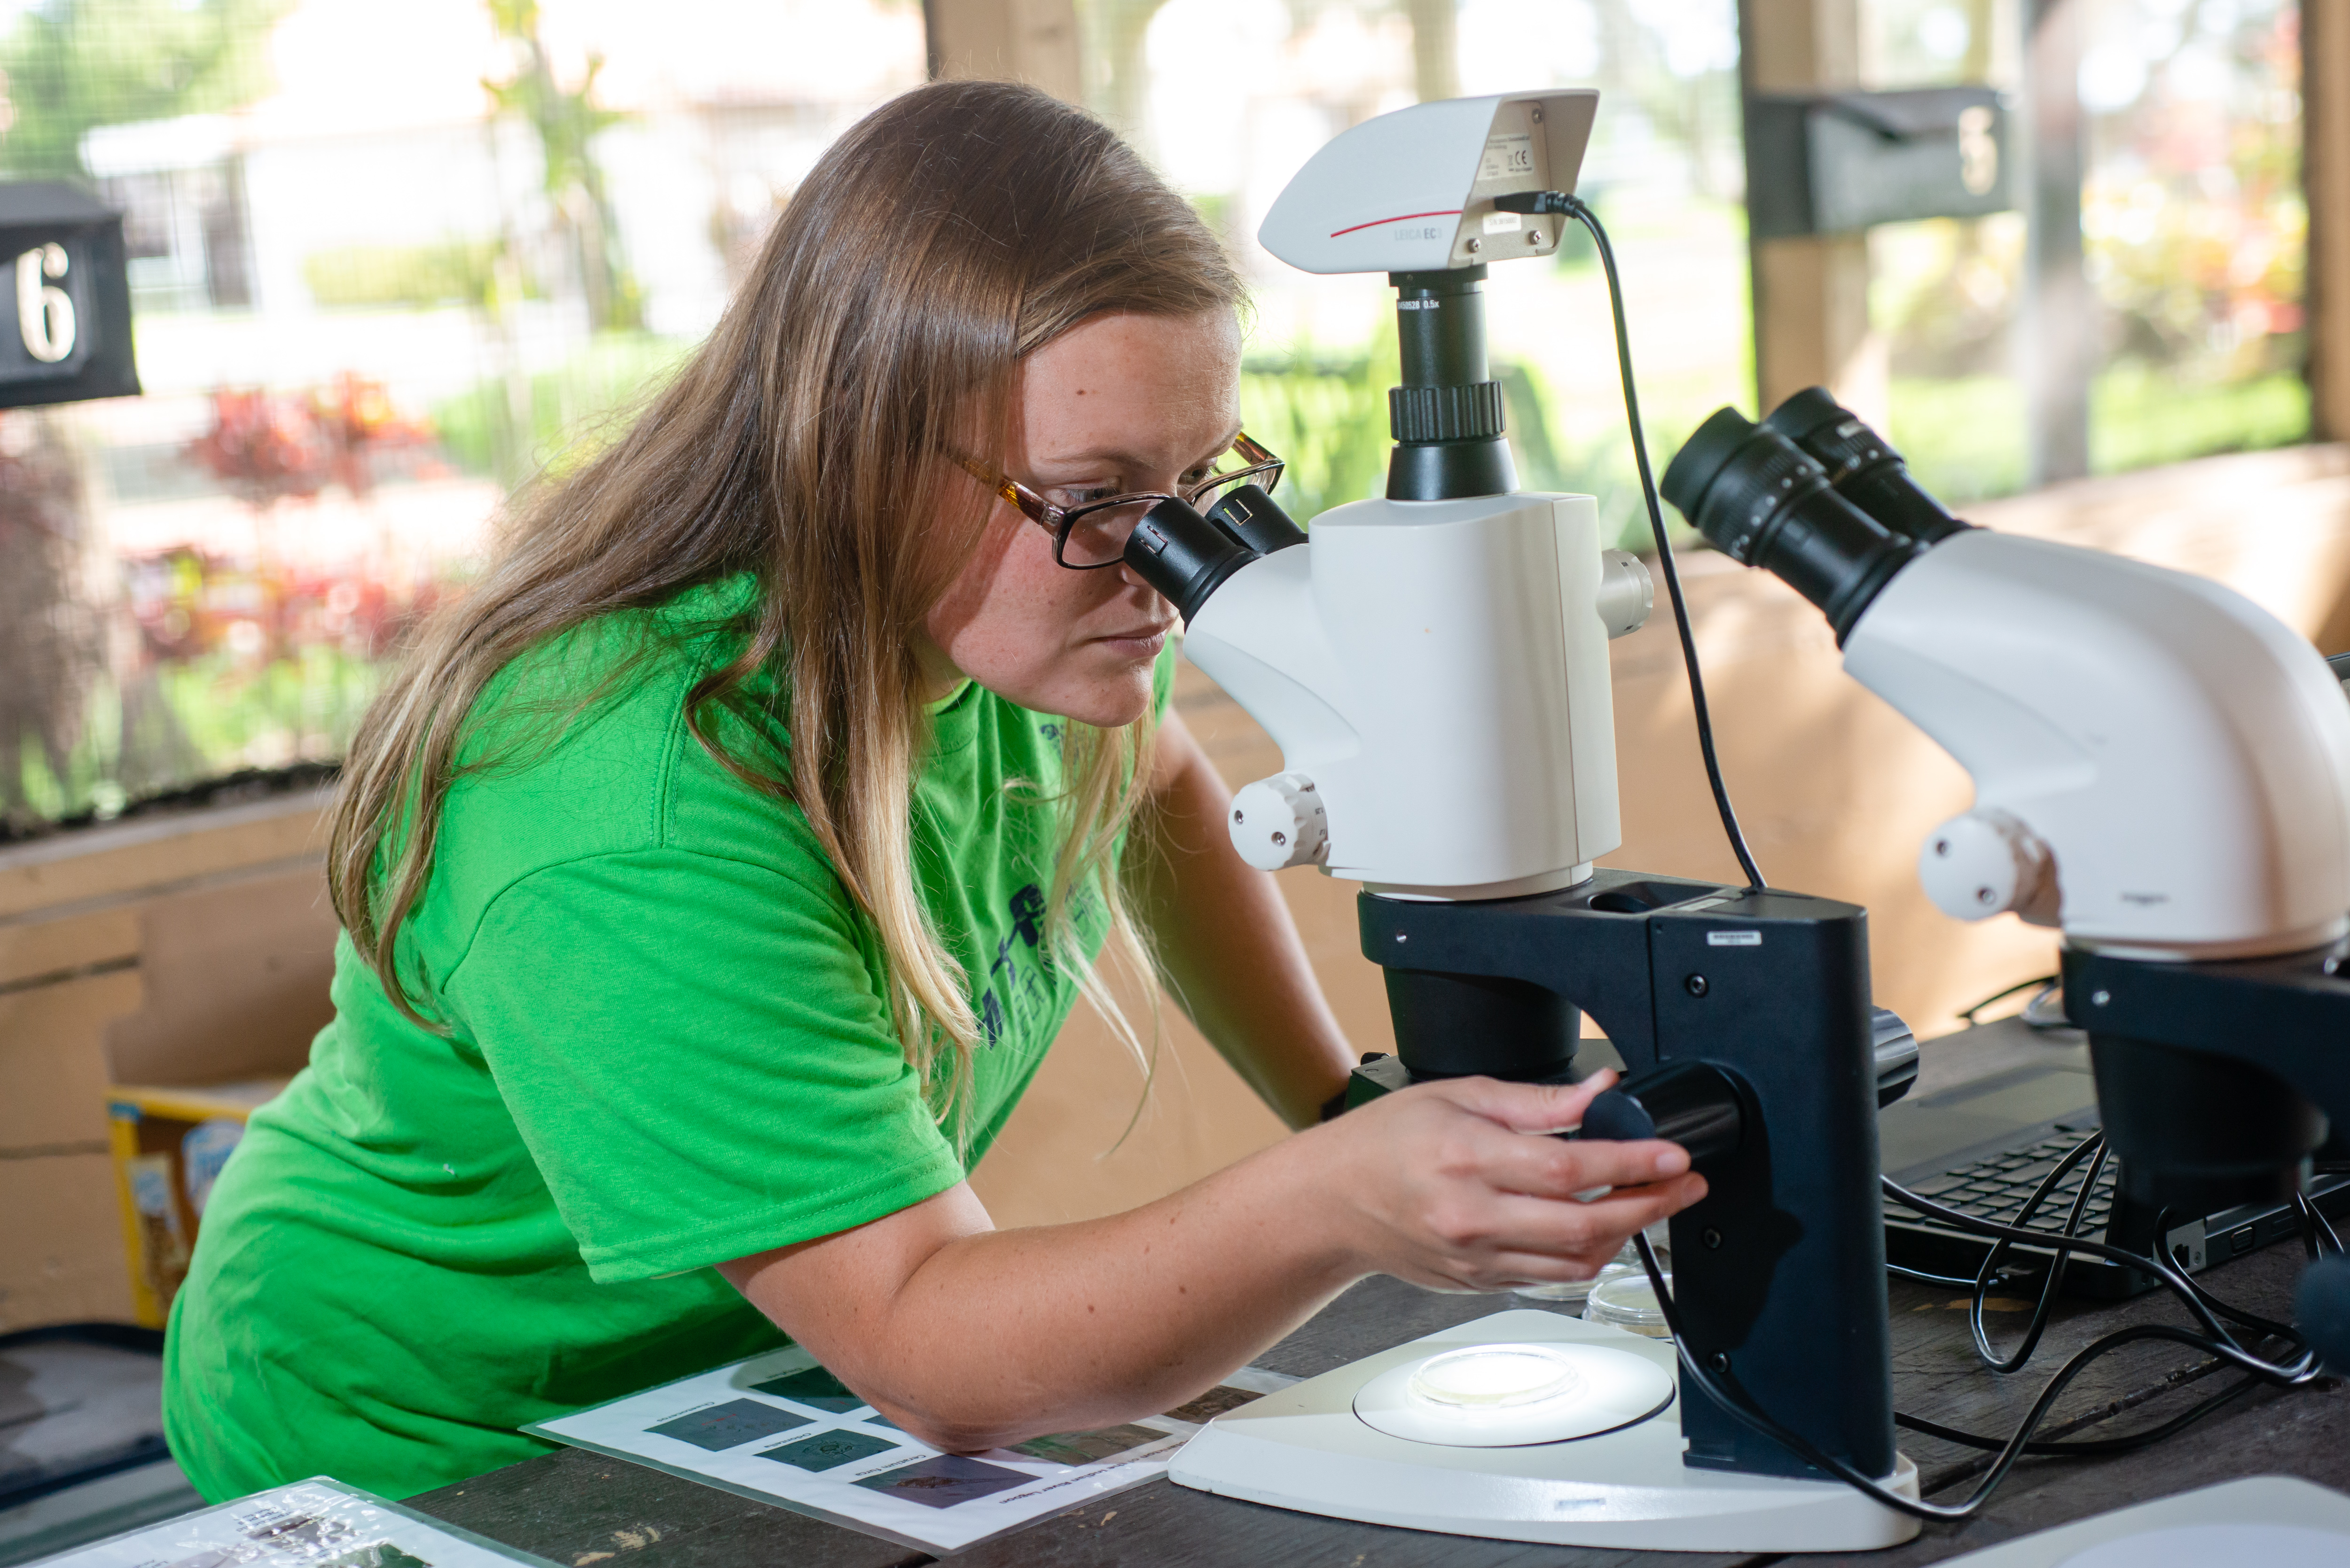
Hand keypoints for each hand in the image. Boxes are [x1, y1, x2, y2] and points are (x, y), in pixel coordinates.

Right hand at [1304, 1070, 1705, 1292]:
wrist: (1332, 1200)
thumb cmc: (1386, 1141)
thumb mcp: (1458, 1094)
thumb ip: (1537, 1099)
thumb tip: (1600, 1091)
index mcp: (1466, 1158)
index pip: (1568, 1169)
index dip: (1631, 1164)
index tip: (1672, 1155)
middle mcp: (1472, 1216)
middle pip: (1584, 1226)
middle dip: (1649, 1205)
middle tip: (1684, 1184)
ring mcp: (1476, 1257)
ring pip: (1575, 1262)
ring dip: (1628, 1236)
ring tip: (1653, 1204)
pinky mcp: (1478, 1282)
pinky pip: (1550, 1278)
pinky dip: (1587, 1255)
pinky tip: (1604, 1227)